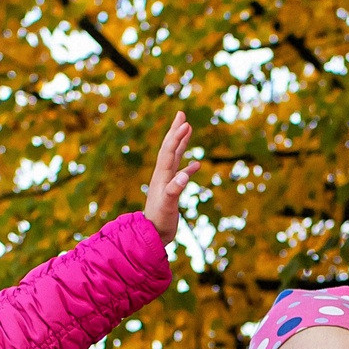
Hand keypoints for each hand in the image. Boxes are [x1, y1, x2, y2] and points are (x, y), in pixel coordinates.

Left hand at [144, 112, 195, 240]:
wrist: (152, 235)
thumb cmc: (159, 221)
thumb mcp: (168, 205)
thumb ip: (175, 189)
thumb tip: (185, 174)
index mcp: (161, 176)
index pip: (169, 151)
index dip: (177, 137)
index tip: (186, 122)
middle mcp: (162, 175)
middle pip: (169, 148)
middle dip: (175, 130)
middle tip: (181, 113)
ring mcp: (166, 182)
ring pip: (174, 157)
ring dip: (181, 142)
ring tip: (187, 129)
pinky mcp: (171, 191)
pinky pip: (180, 173)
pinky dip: (188, 167)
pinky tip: (196, 165)